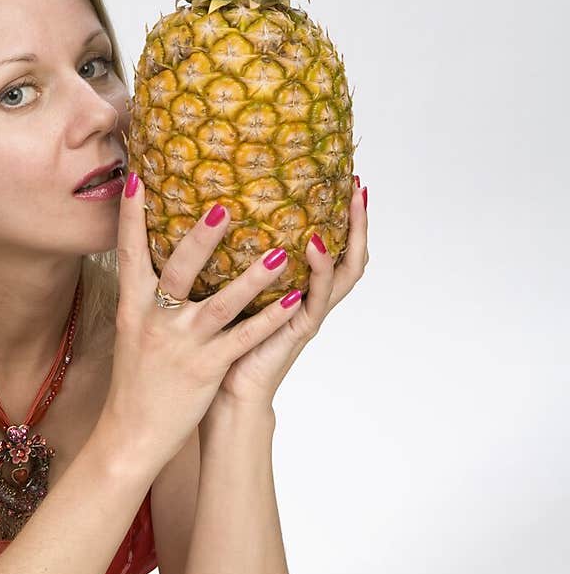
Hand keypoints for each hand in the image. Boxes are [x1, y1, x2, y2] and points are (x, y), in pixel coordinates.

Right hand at [101, 171, 313, 473]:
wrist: (131, 432)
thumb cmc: (135, 378)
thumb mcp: (131, 331)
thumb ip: (144, 296)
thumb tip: (150, 258)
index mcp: (133, 307)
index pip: (129, 252)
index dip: (131, 215)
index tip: (136, 177)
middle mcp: (155, 320)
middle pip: (178, 270)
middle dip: (200, 239)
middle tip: (223, 207)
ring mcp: (183, 345)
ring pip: (220, 304)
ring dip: (251, 277)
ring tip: (279, 252)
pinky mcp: (206, 368)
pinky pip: (244, 339)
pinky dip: (270, 318)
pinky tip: (295, 299)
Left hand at [215, 180, 369, 407]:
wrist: (225, 393)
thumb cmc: (223, 341)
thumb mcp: (231, 291)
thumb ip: (235, 259)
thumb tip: (214, 209)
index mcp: (298, 289)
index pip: (331, 248)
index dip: (343, 218)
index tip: (346, 180)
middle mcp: (309, 300)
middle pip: (350, 257)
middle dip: (359, 222)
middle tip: (360, 187)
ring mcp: (307, 315)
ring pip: (344, 274)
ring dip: (350, 239)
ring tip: (349, 207)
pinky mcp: (298, 331)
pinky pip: (316, 299)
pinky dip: (319, 271)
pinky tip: (315, 247)